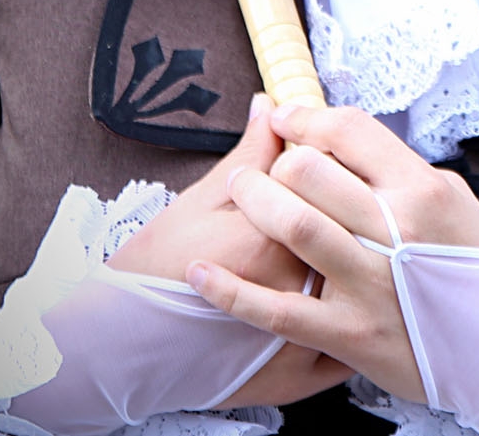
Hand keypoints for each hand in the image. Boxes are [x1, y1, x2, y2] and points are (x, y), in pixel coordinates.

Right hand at [106, 94, 349, 408]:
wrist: (120, 349)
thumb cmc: (151, 271)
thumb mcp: (197, 202)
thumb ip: (249, 154)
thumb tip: (273, 105)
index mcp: (271, 236)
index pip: (328, 182)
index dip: (322, 167)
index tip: (309, 163)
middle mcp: (296, 286)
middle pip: (351, 230)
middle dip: (345, 209)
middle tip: (322, 204)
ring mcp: (305, 335)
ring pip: (358, 281)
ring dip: (358, 257)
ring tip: (333, 246)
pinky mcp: (308, 372)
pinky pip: (352, 335)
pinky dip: (353, 312)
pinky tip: (337, 293)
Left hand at [184, 104, 478, 402]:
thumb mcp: (456, 204)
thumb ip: (404, 172)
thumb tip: (352, 142)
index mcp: (421, 190)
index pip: (349, 132)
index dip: (306, 118)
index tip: (286, 117)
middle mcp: (394, 230)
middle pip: (312, 170)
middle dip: (275, 158)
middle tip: (260, 162)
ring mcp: (370, 283)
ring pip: (294, 225)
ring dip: (254, 200)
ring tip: (238, 190)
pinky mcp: (349, 333)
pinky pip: (278, 310)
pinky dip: (232, 291)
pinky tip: (202, 273)